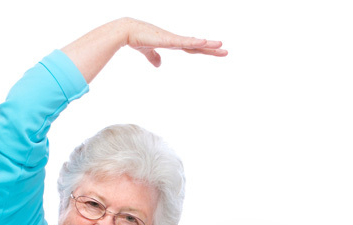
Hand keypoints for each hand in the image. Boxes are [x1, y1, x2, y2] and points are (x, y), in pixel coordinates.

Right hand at [62, 18, 226, 82]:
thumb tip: (159, 65)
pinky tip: (204, 43)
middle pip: (197, 45)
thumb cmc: (136, 38)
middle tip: (225, 51)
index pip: (192, 48)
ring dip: (207, 45)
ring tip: (221, 46)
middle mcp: (175, 40)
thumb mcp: (148, 52)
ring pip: (194, 43)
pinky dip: (194, 42)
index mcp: (173, 43)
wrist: (126, 31)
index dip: (204, 50)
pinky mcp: (167, 39)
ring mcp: (172, 39)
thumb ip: (154, 57)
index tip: (215, 52)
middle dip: (211, 48)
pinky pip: (183, 41)